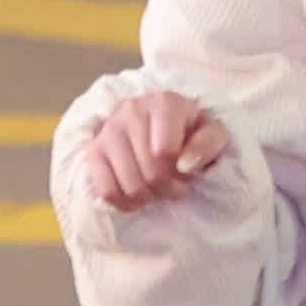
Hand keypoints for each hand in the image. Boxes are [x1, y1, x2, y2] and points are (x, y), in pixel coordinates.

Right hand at [84, 90, 226, 210]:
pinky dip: (125, 202)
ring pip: (129, 185)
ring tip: (158, 189)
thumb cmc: (189, 130)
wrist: (158, 121)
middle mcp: (131, 111)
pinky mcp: (94, 150)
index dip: (181, 173)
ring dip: (149, 197)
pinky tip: (138, 195)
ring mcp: (109, 130)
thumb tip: (186, 165)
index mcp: (163, 103)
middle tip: (175, 186)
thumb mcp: (211, 132)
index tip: (188, 172)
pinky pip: (106, 191)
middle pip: (149, 173)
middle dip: (168, 189)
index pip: (165, 153)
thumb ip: (208, 144)